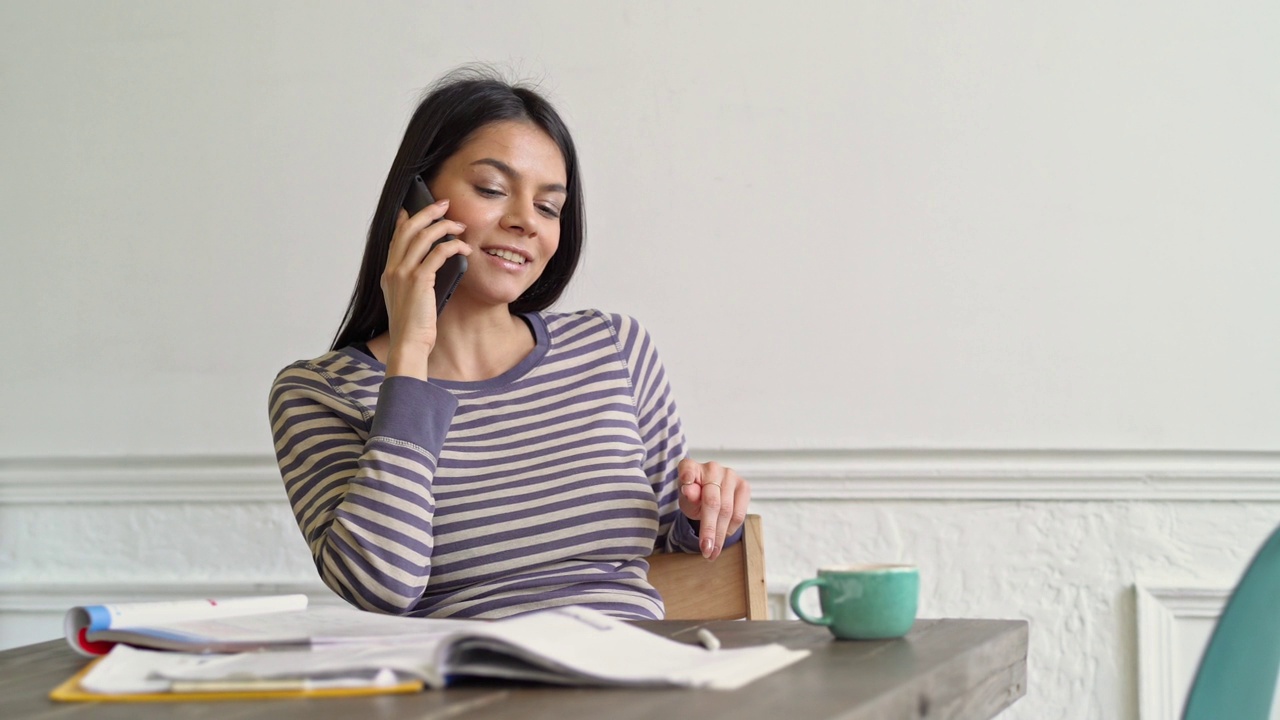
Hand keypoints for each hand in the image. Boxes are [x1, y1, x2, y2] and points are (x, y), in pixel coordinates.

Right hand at [381, 200, 470, 378]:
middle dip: (427, 212)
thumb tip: (431, 267)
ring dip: (443, 226)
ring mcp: (403, 273)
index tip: (414, 208)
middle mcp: (393, 269)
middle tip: (444, 204)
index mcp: (388, 273)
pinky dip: (452, 246)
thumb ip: (413, 281)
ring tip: (459, 225)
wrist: (408, 344)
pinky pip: (437, 253)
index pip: (396, 238)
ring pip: (423, 236)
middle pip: (408, 228)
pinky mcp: (419, 280)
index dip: (406, 219)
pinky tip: (463, 248)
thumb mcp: (408, 300)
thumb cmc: (413, 328)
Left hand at [677, 458, 749, 559]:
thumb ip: (687, 497)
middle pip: (712, 503)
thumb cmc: (695, 497)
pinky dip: (731, 528)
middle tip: (706, 550)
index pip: (687, 470)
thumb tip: (689, 491)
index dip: (687, 477)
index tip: (686, 487)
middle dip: (710, 530)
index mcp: (690, 467)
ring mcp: (730, 475)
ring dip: (721, 535)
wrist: (710, 493)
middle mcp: (712, 467)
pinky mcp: (744, 485)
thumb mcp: (685, 500)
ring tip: (713, 552)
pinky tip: (723, 537)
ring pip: (728, 511)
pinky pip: (740, 513)